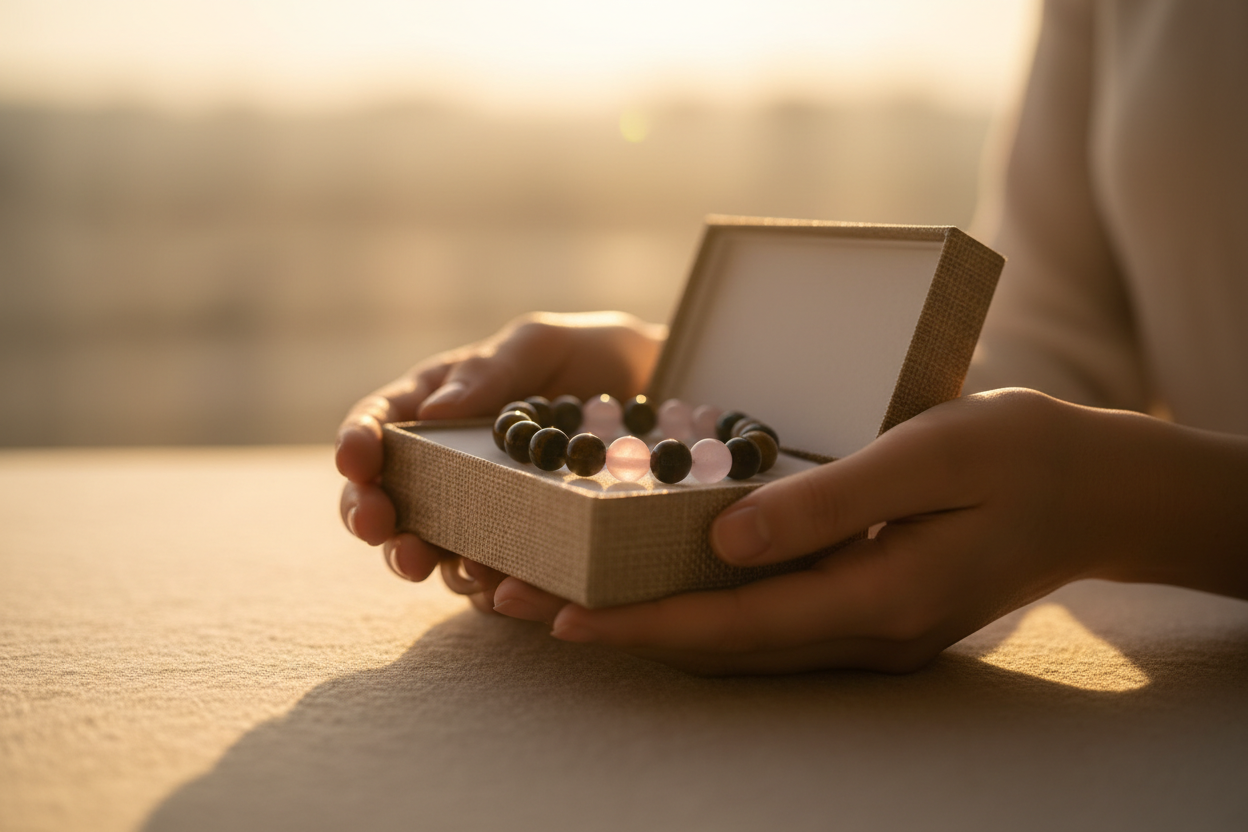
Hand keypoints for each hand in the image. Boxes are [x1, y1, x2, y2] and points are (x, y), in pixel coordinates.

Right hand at [336, 311, 665, 605]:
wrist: (669, 401)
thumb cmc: (596, 359)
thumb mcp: (546, 344)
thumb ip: (494, 367)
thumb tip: (438, 407)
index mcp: (439, 403)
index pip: (378, 422)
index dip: (356, 442)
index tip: (356, 459)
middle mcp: (448, 465)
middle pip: (385, 495)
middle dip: (369, 512)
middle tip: (379, 526)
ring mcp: (480, 514)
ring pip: (428, 545)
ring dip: (418, 557)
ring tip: (427, 562)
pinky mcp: (518, 552)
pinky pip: (489, 578)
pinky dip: (484, 584)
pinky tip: (495, 584)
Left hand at [491, 388, 1247, 673]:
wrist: (1091, 490)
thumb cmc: (1016, 455)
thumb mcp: (930, 453)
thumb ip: (830, 498)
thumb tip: (724, 538)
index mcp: (879, 596)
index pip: (736, 625)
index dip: (642, 625)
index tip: (558, 619)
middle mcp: (865, 631)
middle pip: (721, 646)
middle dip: (622, 631)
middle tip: (526, 607)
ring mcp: (868, 631)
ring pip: (738, 643)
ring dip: (651, 626)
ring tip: (565, 599)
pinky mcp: (867, 612)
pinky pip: (767, 624)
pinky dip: (703, 611)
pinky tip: (657, 586)